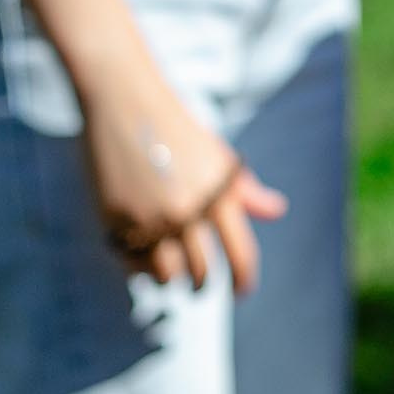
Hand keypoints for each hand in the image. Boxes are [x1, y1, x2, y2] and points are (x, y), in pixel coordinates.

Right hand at [81, 67, 287, 294]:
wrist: (124, 101)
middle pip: (202, 272)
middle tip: (201, 289)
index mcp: (218, 193)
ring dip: (173, 280)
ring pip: (167, 275)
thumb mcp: (217, 155)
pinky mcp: (116, 218)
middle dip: (204, 286)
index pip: (240, 254)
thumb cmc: (177, 128)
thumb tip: (277, 211)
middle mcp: (186, 209)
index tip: (243, 292)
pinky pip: (134, 263)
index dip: (245, 279)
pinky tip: (147, 261)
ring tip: (174, 276)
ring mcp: (149, 216)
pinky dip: (143, 269)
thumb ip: (245, 190)